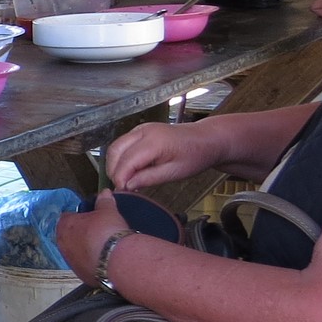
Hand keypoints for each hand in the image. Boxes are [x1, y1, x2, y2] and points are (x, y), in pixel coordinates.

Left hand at [55, 192, 127, 283]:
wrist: (117, 260)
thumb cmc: (109, 232)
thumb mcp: (108, 211)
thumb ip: (104, 201)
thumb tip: (105, 192)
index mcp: (66, 225)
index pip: (66, 217)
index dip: (77, 216)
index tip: (87, 218)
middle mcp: (63, 244)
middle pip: (68, 236)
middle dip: (79, 234)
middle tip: (95, 232)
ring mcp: (70, 261)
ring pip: (75, 252)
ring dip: (84, 250)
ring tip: (101, 248)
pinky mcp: (80, 274)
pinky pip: (84, 266)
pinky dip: (91, 263)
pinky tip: (103, 261)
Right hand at [103, 121, 217, 190]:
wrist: (207, 139)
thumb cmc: (195, 155)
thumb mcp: (175, 172)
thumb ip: (148, 178)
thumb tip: (127, 186)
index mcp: (154, 141)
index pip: (126, 161)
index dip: (120, 178)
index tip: (122, 192)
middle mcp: (143, 131)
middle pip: (115, 151)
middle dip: (114, 171)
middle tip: (123, 187)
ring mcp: (140, 129)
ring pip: (115, 147)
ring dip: (115, 165)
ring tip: (126, 180)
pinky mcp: (140, 131)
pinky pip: (122, 144)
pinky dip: (121, 158)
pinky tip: (131, 170)